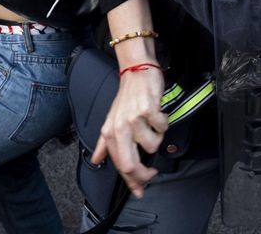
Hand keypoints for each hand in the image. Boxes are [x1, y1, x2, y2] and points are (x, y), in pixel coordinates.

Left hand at [91, 66, 166, 197]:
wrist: (136, 72)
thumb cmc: (127, 98)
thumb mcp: (111, 121)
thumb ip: (104, 144)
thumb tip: (96, 161)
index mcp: (110, 133)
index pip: (119, 165)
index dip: (131, 181)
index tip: (140, 189)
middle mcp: (119, 128)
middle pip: (130, 164)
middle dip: (143, 175)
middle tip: (151, 173)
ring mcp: (133, 119)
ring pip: (153, 145)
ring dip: (157, 137)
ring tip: (152, 125)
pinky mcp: (148, 110)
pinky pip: (162, 127)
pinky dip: (164, 122)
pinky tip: (158, 114)